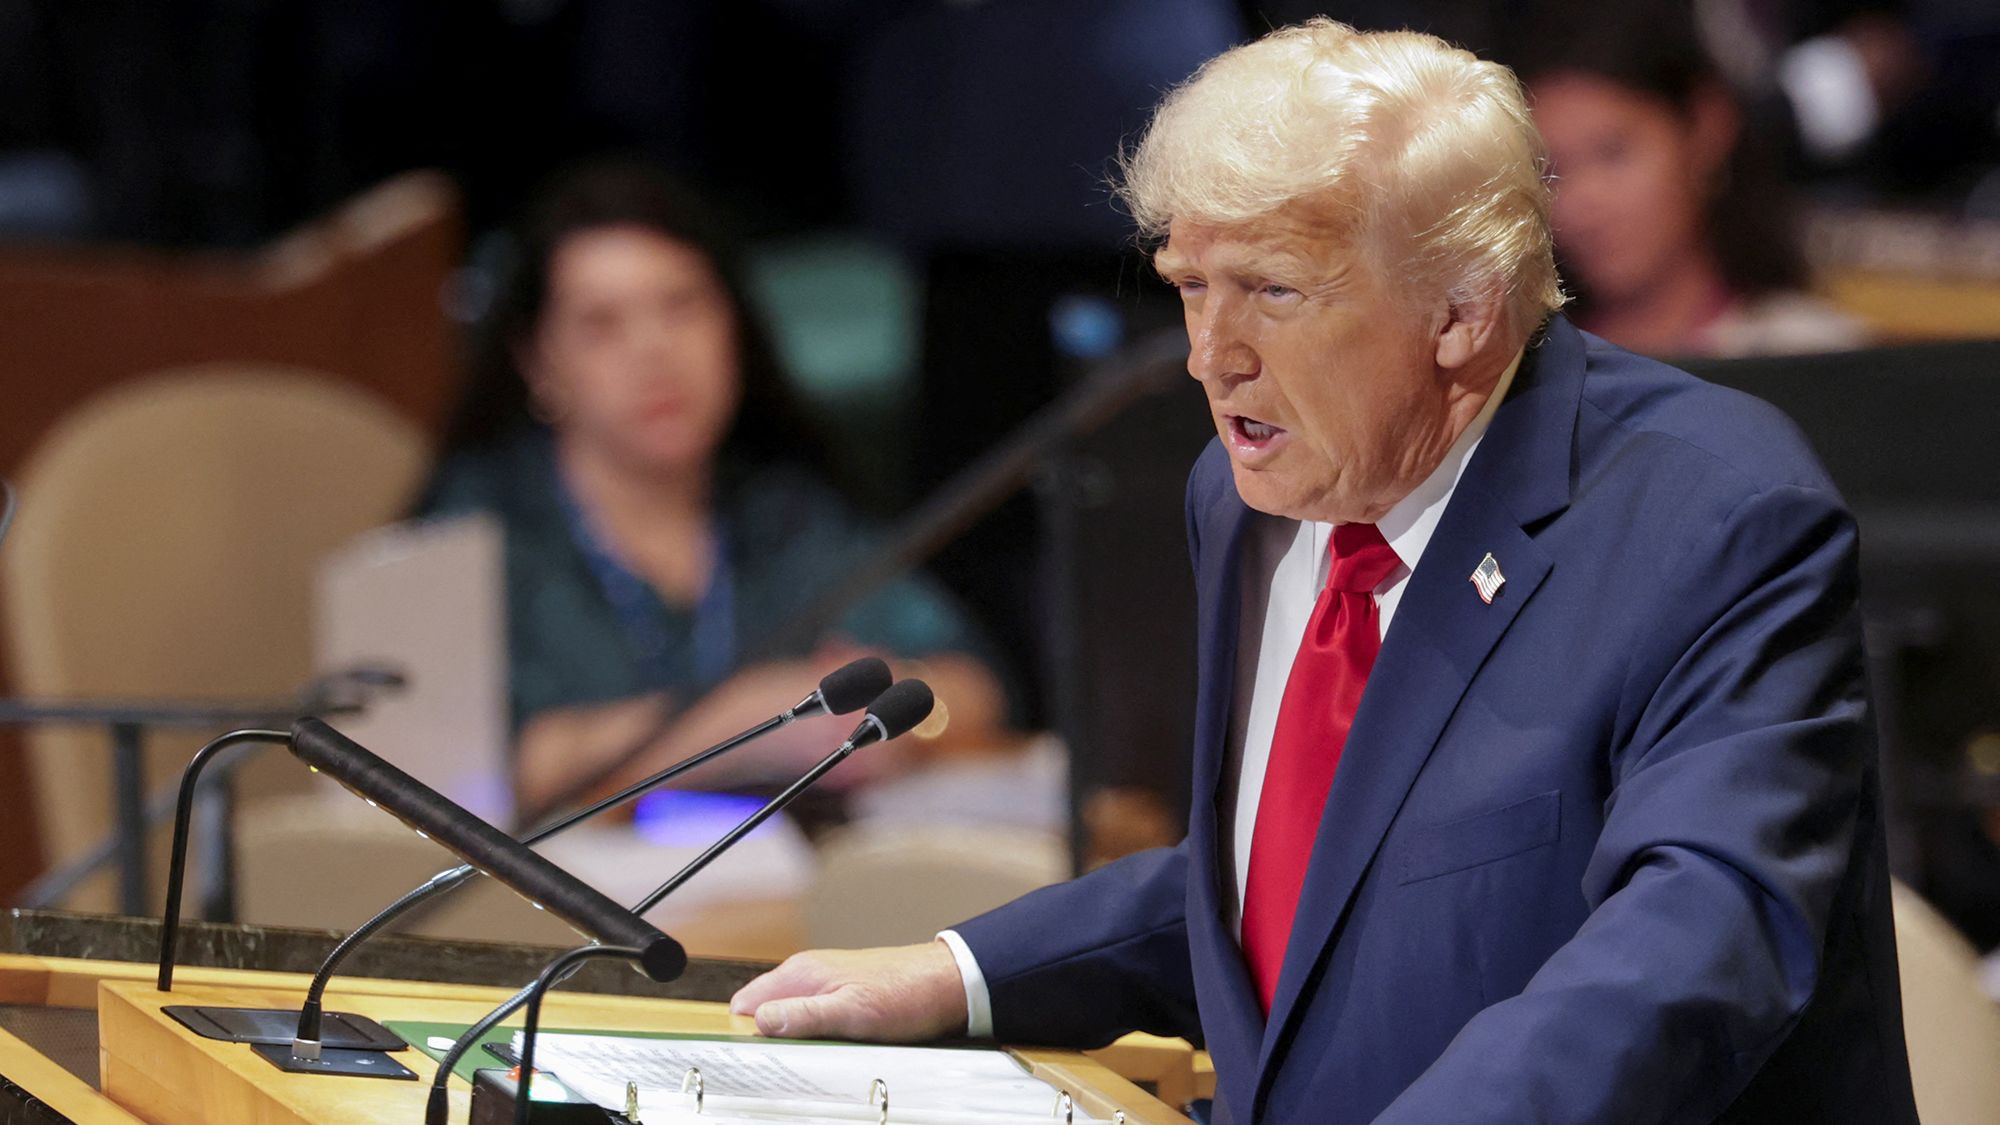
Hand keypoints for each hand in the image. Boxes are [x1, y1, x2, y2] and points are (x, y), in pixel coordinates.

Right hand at [729, 941, 967, 1041]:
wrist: (948, 983)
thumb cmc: (906, 995)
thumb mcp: (852, 1012)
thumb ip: (804, 1015)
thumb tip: (760, 1020)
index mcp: (802, 973)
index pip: (745, 1004)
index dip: (742, 1033)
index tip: (752, 1059)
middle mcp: (808, 974)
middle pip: (764, 1013)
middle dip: (767, 1040)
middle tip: (783, 1065)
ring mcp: (825, 984)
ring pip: (789, 1017)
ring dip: (793, 1040)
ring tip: (808, 1060)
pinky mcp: (842, 994)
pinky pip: (812, 1019)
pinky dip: (813, 1036)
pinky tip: (828, 1049)